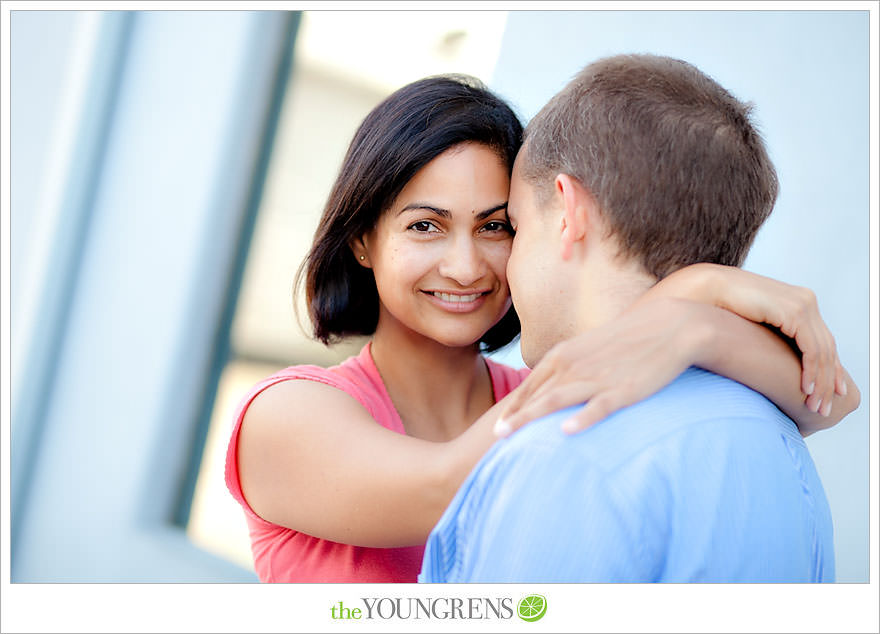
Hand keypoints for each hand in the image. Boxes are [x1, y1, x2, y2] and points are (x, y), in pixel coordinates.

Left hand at [496, 297, 708, 435]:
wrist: (667, 326)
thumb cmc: (626, 341)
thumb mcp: (588, 350)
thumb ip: (567, 368)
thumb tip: (551, 388)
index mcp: (563, 355)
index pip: (530, 385)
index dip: (513, 406)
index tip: (497, 426)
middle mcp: (573, 365)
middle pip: (536, 395)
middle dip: (514, 418)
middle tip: (494, 437)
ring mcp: (596, 377)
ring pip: (556, 400)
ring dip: (530, 419)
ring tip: (510, 438)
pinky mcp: (622, 390)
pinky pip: (597, 406)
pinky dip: (581, 418)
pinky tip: (566, 432)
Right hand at [651, 263, 846, 416]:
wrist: (708, 289)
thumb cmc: (723, 309)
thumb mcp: (755, 325)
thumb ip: (770, 336)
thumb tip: (773, 359)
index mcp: (800, 302)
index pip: (823, 340)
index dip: (829, 368)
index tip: (832, 392)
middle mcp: (807, 301)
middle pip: (827, 347)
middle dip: (828, 381)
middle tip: (825, 407)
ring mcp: (803, 305)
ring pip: (823, 351)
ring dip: (821, 381)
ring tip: (815, 404)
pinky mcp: (795, 312)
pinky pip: (812, 348)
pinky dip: (812, 370)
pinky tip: (806, 388)